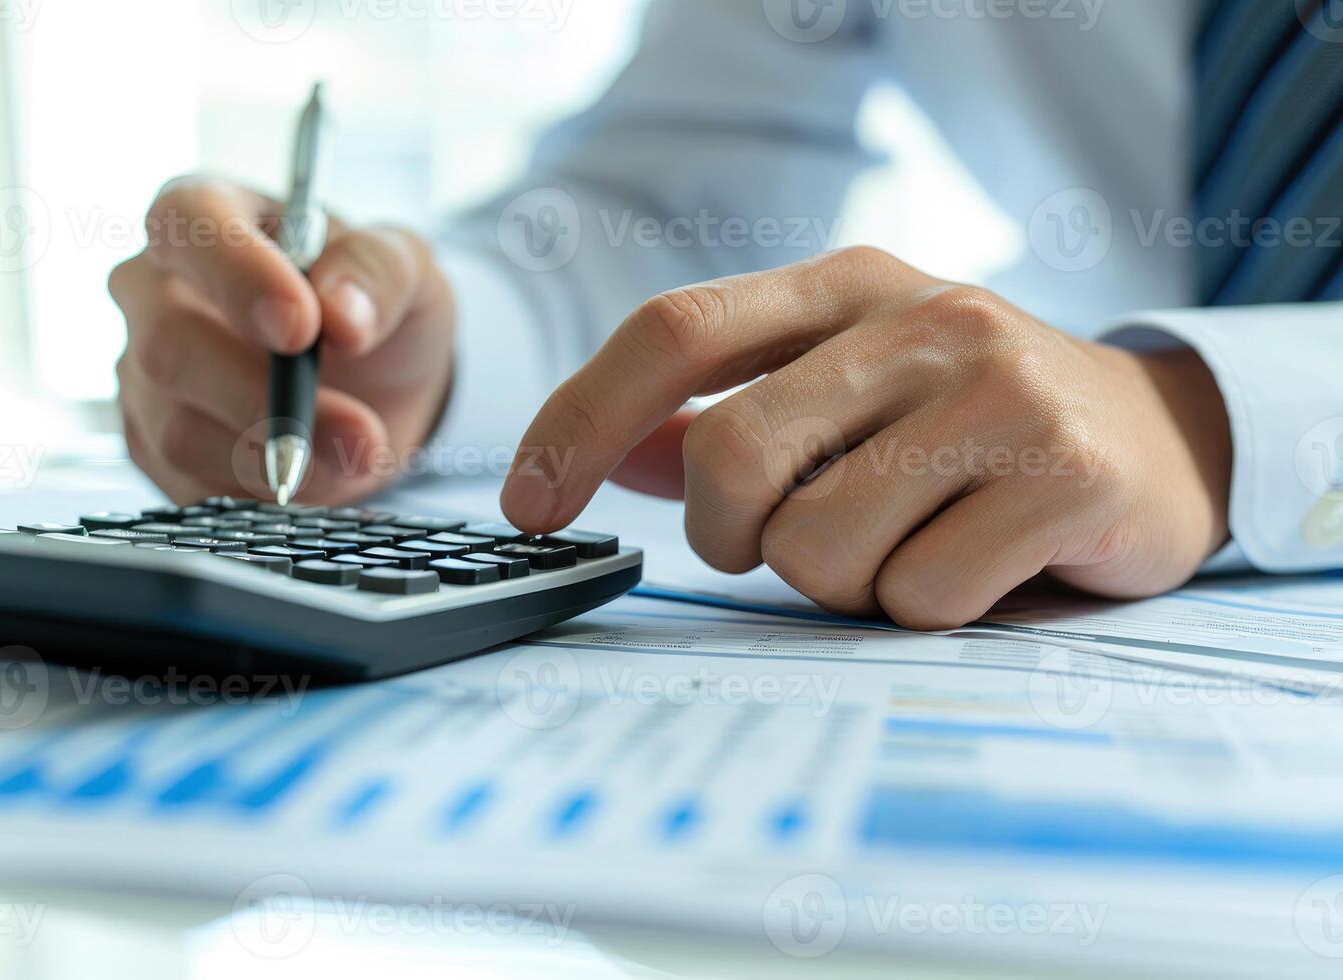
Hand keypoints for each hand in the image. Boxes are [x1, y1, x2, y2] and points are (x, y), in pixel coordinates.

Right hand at [109, 178, 454, 504]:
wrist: (376, 383)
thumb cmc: (374, 303)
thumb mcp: (406, 269)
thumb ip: (379, 273)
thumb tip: (341, 312)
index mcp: (205, 215)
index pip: (187, 225)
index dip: (236, 276)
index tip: (300, 328)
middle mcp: (154, 291)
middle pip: (169, 345)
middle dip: (265, 398)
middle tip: (357, 429)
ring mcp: (144, 374)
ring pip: (178, 429)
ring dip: (279, 457)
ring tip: (360, 454)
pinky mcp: (155, 447)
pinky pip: (192, 484)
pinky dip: (265, 491)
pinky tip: (318, 473)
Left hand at [501, 248, 1232, 627]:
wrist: (1157, 439)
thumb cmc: (967, 424)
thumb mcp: (849, 390)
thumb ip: (729, 415)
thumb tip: (609, 456)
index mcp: (848, 284)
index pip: (673, 331)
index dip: (579, 420)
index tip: (525, 505)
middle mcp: (921, 319)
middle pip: (730, 459)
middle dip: (728, 537)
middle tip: (776, 544)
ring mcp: (1001, 392)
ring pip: (817, 545)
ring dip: (837, 581)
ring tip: (904, 544)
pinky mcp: (1068, 475)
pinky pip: (917, 597)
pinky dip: (921, 610)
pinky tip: (975, 568)